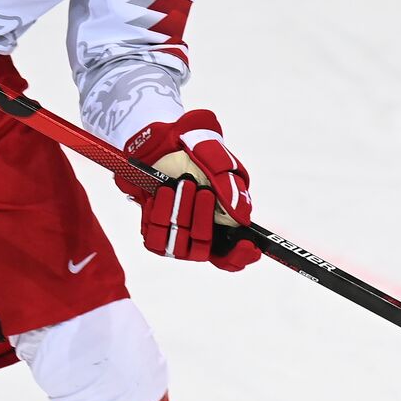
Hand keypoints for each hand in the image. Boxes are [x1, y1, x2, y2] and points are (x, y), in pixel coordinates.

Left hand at [117, 110, 260, 271]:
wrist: (161, 143)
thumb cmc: (196, 154)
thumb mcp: (220, 166)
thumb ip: (232, 191)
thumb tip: (243, 219)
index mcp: (225, 225)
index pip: (233, 256)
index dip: (241, 256)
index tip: (246, 244)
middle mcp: (202, 234)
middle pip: (204, 249)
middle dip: (201, 219)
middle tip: (200, 188)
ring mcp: (177, 235)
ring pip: (178, 245)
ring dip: (178, 213)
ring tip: (177, 186)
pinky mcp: (154, 230)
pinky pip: (154, 238)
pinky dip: (157, 214)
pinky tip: (160, 193)